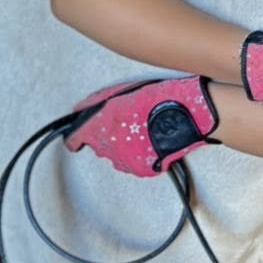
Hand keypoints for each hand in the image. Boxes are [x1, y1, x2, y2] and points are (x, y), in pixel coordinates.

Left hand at [64, 76, 220, 176]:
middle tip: (126, 123)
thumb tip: (79, 110)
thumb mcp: (121, 93)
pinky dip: (140, 154)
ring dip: (124, 146)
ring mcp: (128, 161)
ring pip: (117, 156)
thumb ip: (94, 104)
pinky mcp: (144, 169)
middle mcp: (111, 147)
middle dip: (108, 137)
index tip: (75, 140)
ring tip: (143, 130)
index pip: (76, 139)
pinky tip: (152, 140)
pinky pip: (135, 163)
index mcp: (102, 126)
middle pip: (100, 146)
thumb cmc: (158, 98)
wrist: (188, 114)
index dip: (75, 138)